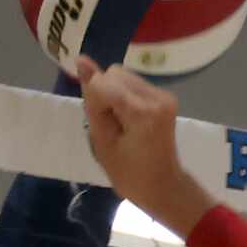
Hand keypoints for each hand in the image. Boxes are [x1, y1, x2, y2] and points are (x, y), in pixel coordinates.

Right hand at [72, 58, 209, 236]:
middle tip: (112, 126)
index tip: (103, 125)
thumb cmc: (129, 174)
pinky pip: (134, 83)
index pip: (103, 84)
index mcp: (142, 112)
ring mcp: (164, 94)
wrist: (162, 186)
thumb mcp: (102, 140)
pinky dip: (125, 97)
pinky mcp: (166, 96)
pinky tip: (130, 120)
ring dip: (114, 95)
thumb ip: (92, 100)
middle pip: (114, 74)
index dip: (95, 103)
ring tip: (122, 124)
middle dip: (105, 95)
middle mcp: (157, 96)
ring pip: (123, 75)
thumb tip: (81, 61)